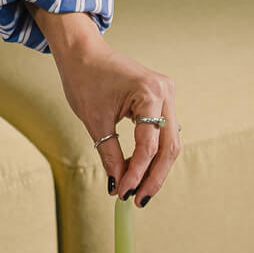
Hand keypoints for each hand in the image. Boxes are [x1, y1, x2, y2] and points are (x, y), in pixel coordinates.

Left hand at [30, 7, 180, 203]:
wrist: (83, 53)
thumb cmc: (85, 79)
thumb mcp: (95, 121)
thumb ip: (110, 155)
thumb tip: (118, 185)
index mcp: (150, 93)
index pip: (148, 145)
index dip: (137, 173)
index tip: (124, 193)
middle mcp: (166, 92)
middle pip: (169, 146)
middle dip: (154, 176)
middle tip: (139, 200)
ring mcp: (167, 94)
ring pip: (169, 142)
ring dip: (156, 168)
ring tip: (141, 190)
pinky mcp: (162, 98)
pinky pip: (163, 132)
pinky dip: (154, 153)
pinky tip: (142, 171)